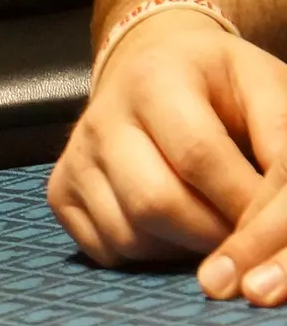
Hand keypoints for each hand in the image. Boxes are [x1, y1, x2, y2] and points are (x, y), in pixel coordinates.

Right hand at [48, 10, 286, 266]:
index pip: (200, 156)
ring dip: (186, 250)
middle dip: (218, 238)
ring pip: (130, 233)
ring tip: (213, 225)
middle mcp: (100, 115)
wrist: (156, 68)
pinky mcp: (61, 189)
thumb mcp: (268, 94)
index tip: (282, 239)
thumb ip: (283, 153)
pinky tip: (172, 229)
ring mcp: (75, 154)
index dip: (249, 210)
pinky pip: (105, 249)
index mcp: (153, 77)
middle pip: (156, 201)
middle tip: (249, 234)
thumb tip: (279, 240)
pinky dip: (150, 257)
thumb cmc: (225, 88)